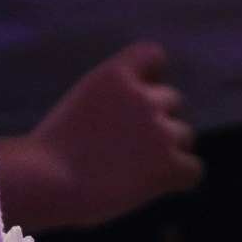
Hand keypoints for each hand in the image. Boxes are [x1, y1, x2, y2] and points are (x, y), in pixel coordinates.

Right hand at [0, 44, 202, 233]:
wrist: (47, 182)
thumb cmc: (50, 151)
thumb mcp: (79, 103)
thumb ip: (112, 99)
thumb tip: (134, 115)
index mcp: (115, 75)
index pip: (153, 54)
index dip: (154, 74)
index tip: (144, 94)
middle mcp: (142, 97)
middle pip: (173, 100)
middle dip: (159, 119)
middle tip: (132, 146)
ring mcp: (159, 131)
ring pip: (184, 135)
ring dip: (168, 150)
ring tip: (135, 171)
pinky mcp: (168, 166)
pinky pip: (194, 169)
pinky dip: (180, 177)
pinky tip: (156, 187)